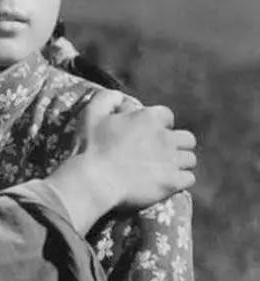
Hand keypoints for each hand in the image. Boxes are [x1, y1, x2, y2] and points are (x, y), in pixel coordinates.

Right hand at [78, 90, 195, 208]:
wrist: (95, 180)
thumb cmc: (91, 146)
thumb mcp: (91, 113)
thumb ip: (107, 98)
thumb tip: (120, 97)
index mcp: (148, 118)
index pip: (167, 116)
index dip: (158, 123)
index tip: (147, 132)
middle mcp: (166, 137)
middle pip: (186, 138)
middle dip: (176, 143)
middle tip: (160, 151)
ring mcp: (171, 161)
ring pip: (190, 159)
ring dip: (179, 162)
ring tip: (164, 167)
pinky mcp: (172, 182)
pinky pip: (189, 179)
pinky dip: (180, 180)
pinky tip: (167, 181)